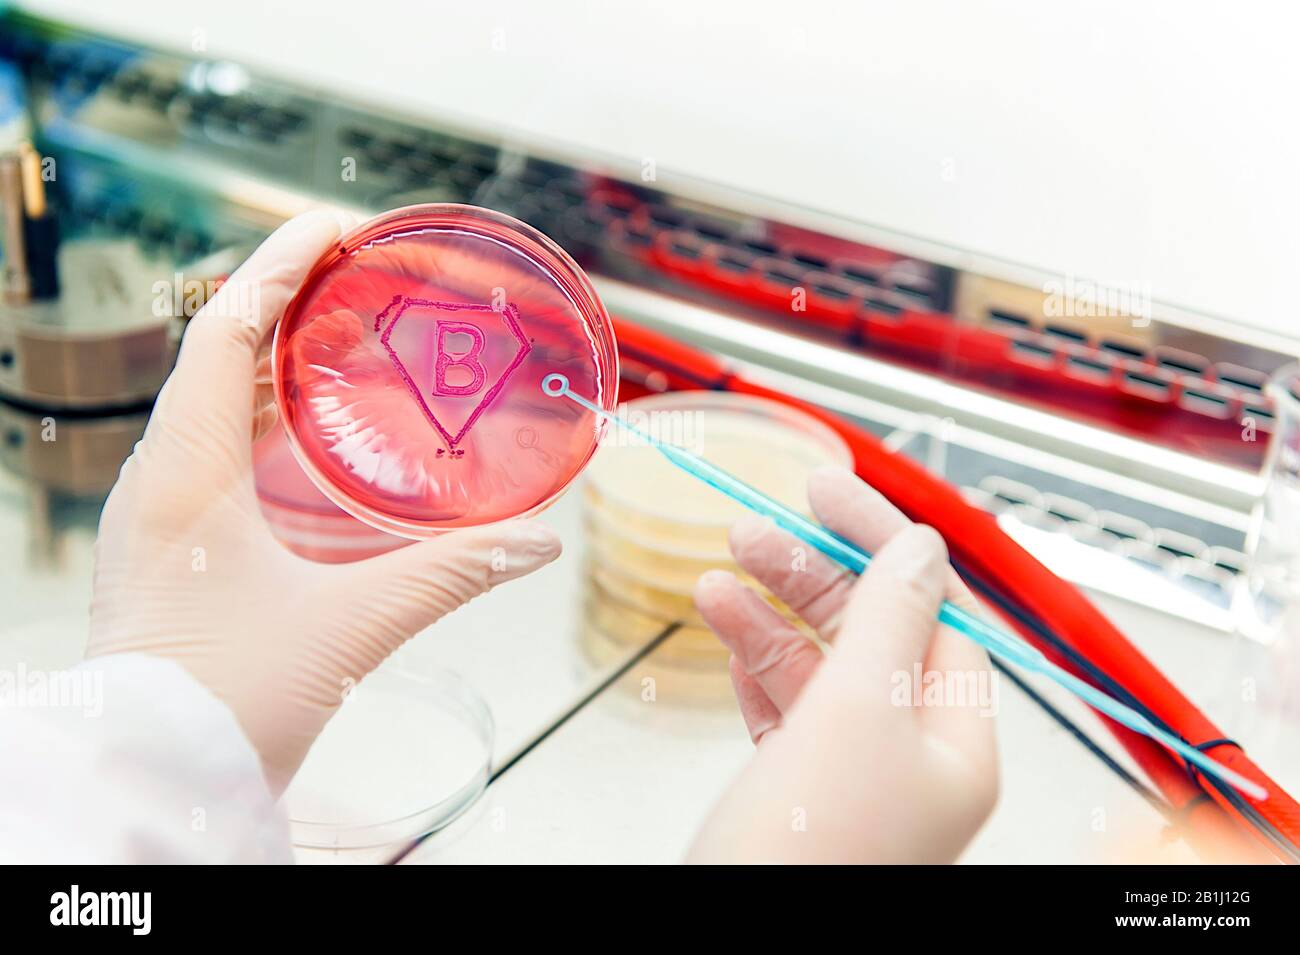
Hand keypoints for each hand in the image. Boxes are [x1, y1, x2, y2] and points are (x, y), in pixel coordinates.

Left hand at [87, 211, 561, 794]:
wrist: (156, 783)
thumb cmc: (223, 706)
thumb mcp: (349, 628)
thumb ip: (449, 577)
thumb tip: (535, 543)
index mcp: (183, 477)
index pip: (220, 333)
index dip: (277, 269)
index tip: (334, 229)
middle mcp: (160, 483)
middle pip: (217, 356)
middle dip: (285, 305)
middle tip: (359, 278)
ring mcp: (160, 517)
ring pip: (212, 406)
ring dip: (275, 363)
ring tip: (345, 338)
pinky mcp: (174, 551)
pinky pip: (213, 454)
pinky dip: (265, 421)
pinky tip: (316, 438)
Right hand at [688, 467, 998, 862]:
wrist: (726, 945)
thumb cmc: (805, 857)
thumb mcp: (856, 714)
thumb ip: (887, 620)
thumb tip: (918, 549)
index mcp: (953, 742)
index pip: (931, 608)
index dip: (879, 539)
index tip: (824, 490)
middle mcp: (913, 758)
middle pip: (871, 630)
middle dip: (810, 572)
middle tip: (754, 528)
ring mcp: (855, 775)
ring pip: (820, 665)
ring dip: (770, 613)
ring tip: (719, 577)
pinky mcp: (801, 790)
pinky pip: (785, 707)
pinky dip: (755, 663)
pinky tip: (726, 632)